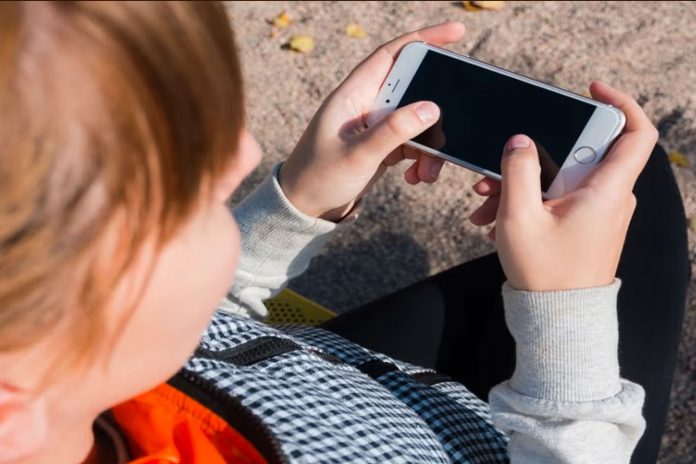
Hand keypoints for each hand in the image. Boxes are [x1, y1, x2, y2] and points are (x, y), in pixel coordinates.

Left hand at [279, 23, 465, 220]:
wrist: (304, 207)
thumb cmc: (319, 177)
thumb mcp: (358, 155)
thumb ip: (394, 131)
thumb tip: (431, 108)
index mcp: (352, 94)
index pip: (391, 55)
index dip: (423, 39)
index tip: (456, 32)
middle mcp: (365, 105)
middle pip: (412, 88)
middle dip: (435, 107)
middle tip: (454, 122)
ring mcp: (374, 126)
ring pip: (416, 121)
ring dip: (430, 143)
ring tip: (429, 170)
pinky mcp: (381, 146)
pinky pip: (412, 142)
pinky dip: (421, 157)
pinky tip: (418, 176)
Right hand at [469, 81, 657, 290]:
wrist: (557, 319)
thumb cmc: (545, 273)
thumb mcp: (520, 217)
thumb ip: (518, 171)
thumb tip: (521, 141)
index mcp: (606, 190)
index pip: (636, 133)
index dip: (620, 103)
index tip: (591, 90)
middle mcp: (610, 197)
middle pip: (580, 153)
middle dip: (535, 155)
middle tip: (500, 167)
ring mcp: (598, 212)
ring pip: (562, 177)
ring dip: (523, 182)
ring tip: (486, 203)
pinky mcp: (585, 224)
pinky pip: (558, 198)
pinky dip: (529, 201)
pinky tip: (495, 218)